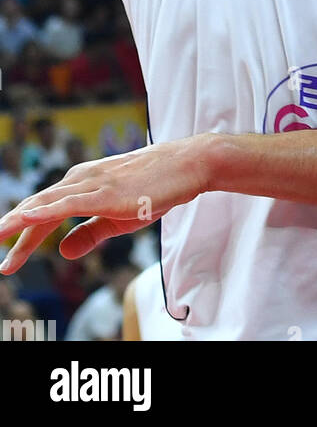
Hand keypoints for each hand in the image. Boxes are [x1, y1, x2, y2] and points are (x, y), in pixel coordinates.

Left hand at [0, 138, 210, 273]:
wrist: (188, 164)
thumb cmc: (157, 188)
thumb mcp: (119, 218)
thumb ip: (90, 233)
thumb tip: (62, 251)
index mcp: (83, 184)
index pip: (44, 214)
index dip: (24, 239)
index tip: (9, 262)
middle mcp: (82, 179)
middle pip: (37, 209)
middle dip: (12, 232)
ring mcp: (92, 182)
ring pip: (45, 204)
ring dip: (17, 222)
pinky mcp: (104, 190)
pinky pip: (66, 203)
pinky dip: (42, 212)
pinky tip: (23, 220)